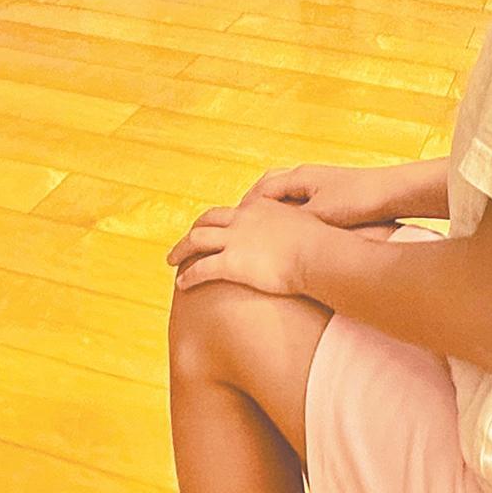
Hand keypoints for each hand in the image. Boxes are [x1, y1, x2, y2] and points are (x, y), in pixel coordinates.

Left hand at [167, 197, 332, 295]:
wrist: (317, 254)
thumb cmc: (320, 244)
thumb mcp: (308, 225)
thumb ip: (298, 228)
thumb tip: (308, 237)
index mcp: (259, 207)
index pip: (232, 211)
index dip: (220, 220)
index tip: (215, 229)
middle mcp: (242, 218)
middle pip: (208, 220)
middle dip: (194, 229)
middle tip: (186, 240)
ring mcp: (234, 239)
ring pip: (196, 240)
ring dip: (181, 249)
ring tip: (171, 260)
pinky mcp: (230, 263)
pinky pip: (201, 268)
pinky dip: (189, 275)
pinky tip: (182, 284)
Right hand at [241, 162, 403, 229]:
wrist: (390, 193)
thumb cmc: (356, 200)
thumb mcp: (320, 213)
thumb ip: (293, 220)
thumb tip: (269, 231)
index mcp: (299, 176)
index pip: (262, 189)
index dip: (246, 207)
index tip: (233, 224)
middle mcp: (305, 175)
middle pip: (268, 185)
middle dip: (252, 203)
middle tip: (238, 222)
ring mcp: (317, 182)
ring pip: (283, 192)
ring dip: (269, 206)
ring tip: (257, 225)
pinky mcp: (329, 192)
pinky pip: (297, 199)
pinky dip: (285, 209)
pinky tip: (287, 227)